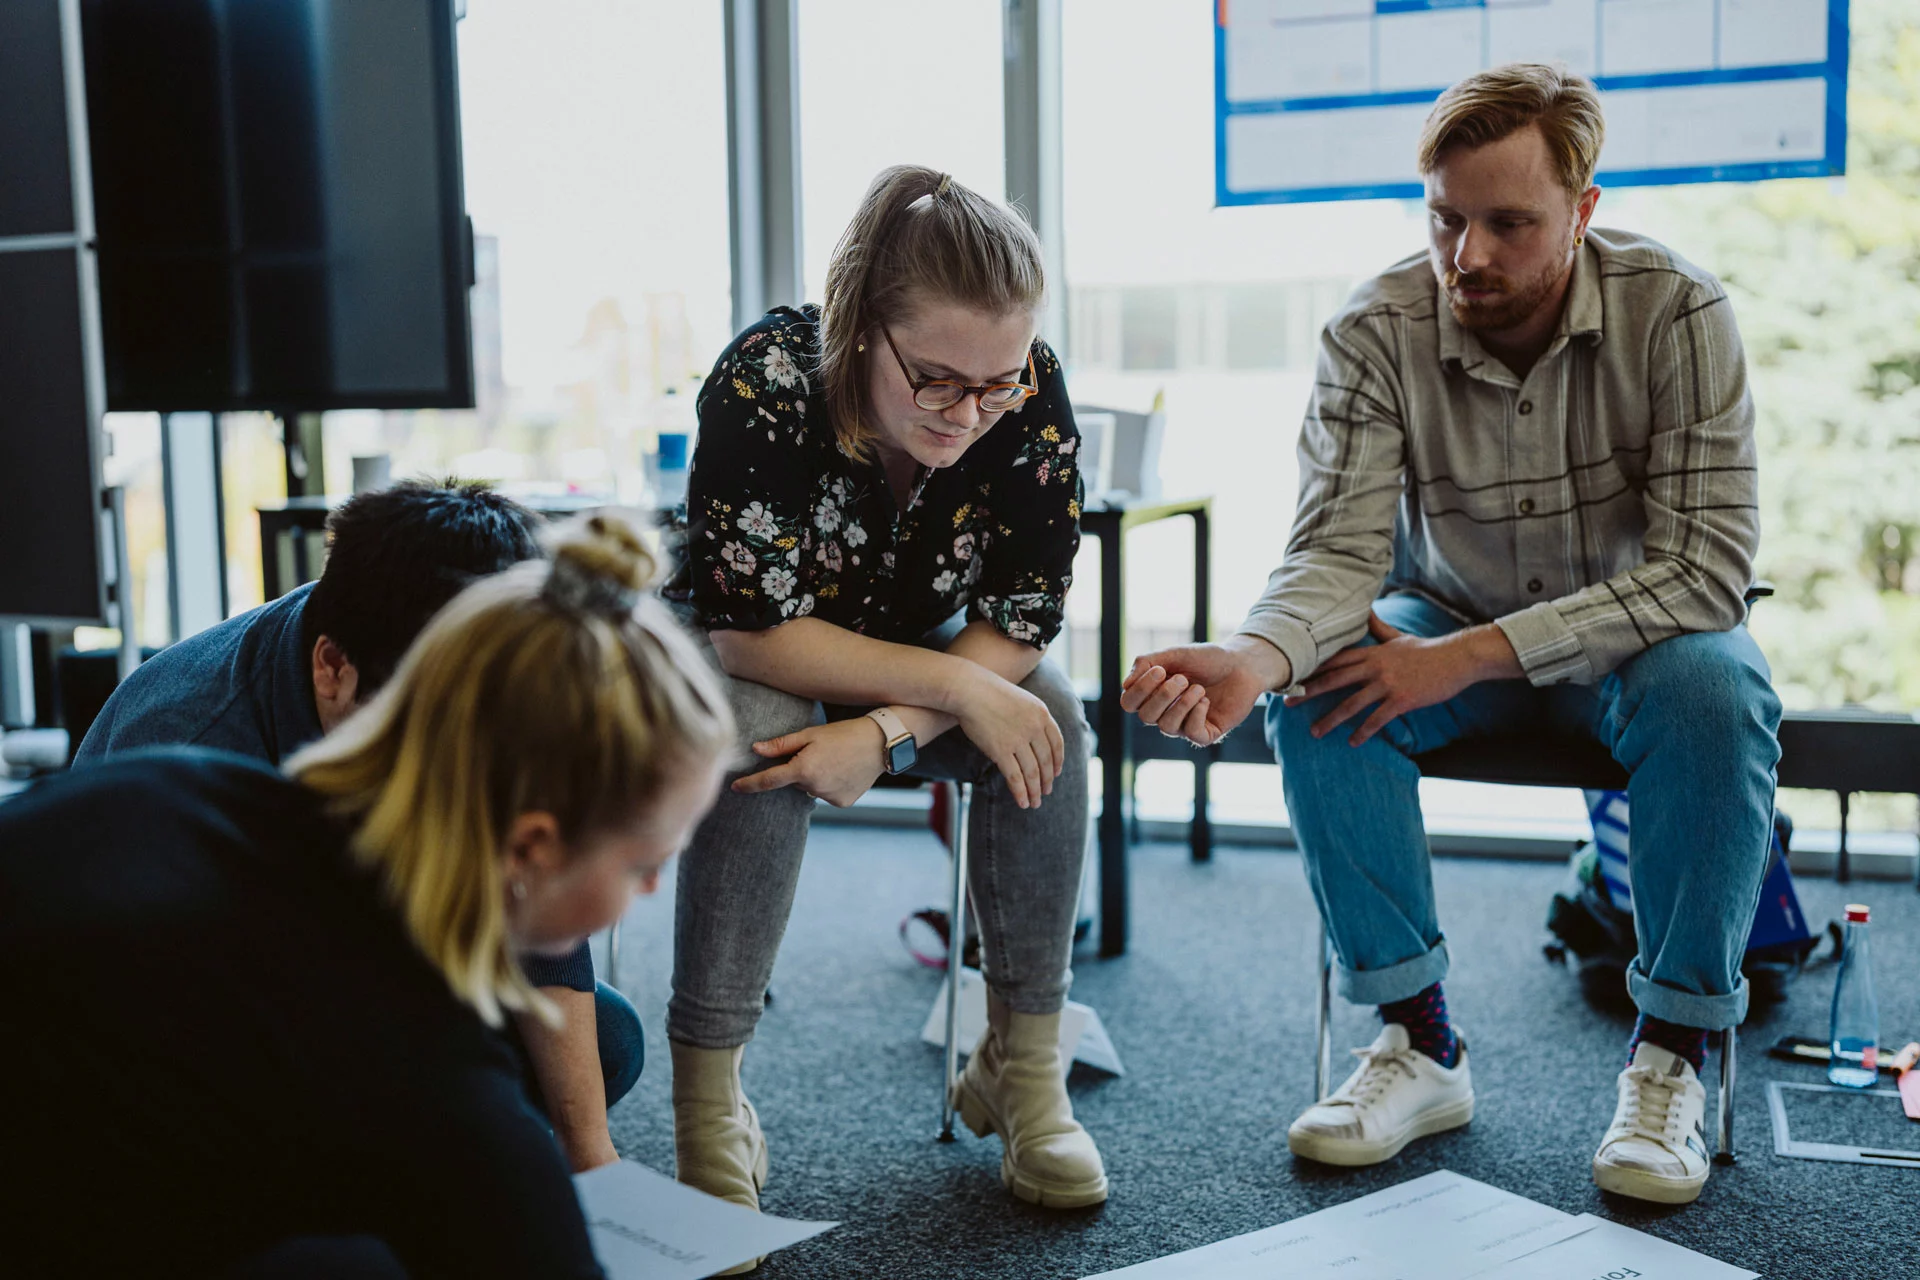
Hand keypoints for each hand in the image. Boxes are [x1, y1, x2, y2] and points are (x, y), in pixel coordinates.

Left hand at [732, 718, 887, 806]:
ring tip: (835, 760)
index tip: (735, 787)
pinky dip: (830, 784)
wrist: (881, 743)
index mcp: (804, 769)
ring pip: (811, 789)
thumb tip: (755, 749)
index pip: (769, 780)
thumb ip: (781, 745)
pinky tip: (844, 771)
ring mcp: (829, 797)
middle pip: (795, 781)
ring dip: (816, 777)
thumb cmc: (844, 733)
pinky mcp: (842, 802)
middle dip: (800, 769)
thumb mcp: (811, 734)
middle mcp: (815, 788)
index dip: (750, 784)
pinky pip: (826, 794)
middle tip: (820, 752)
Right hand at [951, 669, 1064, 809]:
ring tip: (1035, 803)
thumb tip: (1036, 739)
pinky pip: (1015, 777)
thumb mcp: (1022, 700)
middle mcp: (1034, 728)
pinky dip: (1020, 792)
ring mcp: (1018, 740)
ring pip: (1032, 772)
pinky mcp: (1001, 751)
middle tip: (1047, 792)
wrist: (970, 689)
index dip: (1058, 761)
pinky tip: (1023, 801)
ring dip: (1035, 791)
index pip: (1057, 743)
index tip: (1057, 773)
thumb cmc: (991, 693)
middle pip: (1046, 761)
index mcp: (1042, 714)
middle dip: (1047, 780)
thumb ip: (1033, 718)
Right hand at [1121, 634, 1289, 746]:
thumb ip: (1147, 662)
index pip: (1129, 702)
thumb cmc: (1208, 659)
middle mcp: (1165, 712)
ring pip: (1167, 726)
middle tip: (1183, 678)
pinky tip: (1206, 700)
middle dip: (1162, 695)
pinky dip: (1197, 713)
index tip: (1159, 670)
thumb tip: (1125, 684)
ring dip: (1182, 704)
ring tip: (1199, 688)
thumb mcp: (1175, 654)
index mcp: (1154, 694)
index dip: (1140, 689)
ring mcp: (1185, 725)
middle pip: (1145, 716)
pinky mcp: (1206, 734)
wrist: (1243, 665)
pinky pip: (1191, 733)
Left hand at [1282, 612, 1510, 745]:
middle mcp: (1375, 666)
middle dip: (1309, 691)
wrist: (1457, 658)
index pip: (1335, 659)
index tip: (1293, 674)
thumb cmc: (1427, 649)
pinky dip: (1363, 732)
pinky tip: (1352, 743)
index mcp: (1372, 652)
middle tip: (1287, 702)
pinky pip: (1377, 719)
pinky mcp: (1402, 700)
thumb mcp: (1398, 636)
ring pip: (1351, 704)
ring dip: (1331, 719)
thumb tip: (1365, 610)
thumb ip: (1378, 627)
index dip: (1313, 667)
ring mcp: (1387, 683)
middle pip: (1335, 679)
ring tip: (1315, 732)